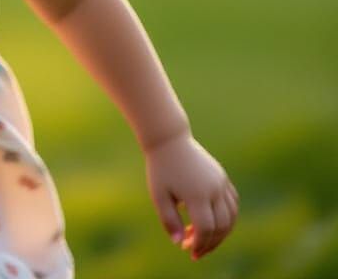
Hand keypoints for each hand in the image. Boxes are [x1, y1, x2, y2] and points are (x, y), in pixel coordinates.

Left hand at [145, 131, 238, 259]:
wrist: (169, 140)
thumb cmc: (160, 168)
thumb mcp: (158, 195)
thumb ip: (169, 220)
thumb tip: (179, 243)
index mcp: (196, 194)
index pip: (205, 229)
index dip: (200, 244)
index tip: (189, 251)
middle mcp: (213, 189)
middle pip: (221, 226)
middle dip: (210, 243)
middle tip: (195, 251)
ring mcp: (221, 182)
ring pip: (231, 217)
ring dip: (221, 233)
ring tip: (204, 240)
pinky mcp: (223, 177)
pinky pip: (233, 203)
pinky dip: (228, 218)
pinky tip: (213, 223)